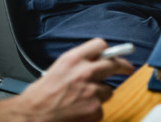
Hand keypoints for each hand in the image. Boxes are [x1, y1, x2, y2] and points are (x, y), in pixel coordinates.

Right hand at [0, 38, 133, 121]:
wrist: (33, 115)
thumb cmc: (40, 95)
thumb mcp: (58, 68)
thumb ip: (77, 63)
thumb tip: (93, 61)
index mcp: (73, 59)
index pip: (100, 45)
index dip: (108, 50)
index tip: (114, 54)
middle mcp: (84, 72)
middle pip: (114, 63)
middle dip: (123, 66)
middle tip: (127, 69)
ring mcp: (91, 91)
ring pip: (109, 90)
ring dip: (100, 94)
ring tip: (83, 99)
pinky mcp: (95, 109)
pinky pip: (101, 108)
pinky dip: (94, 110)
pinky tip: (80, 110)